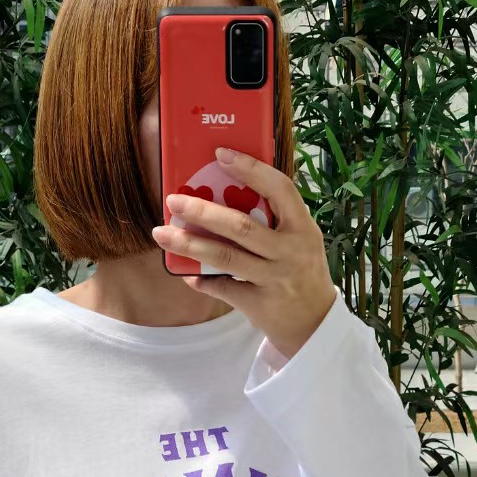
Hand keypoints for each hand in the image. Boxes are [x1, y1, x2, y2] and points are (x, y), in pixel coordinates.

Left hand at [151, 145, 336, 359]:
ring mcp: (275, 279)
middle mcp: (290, 252)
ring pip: (226, 258)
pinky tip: (186, 272)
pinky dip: (201, 279)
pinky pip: (223, 288)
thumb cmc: (300, 269)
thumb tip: (224, 189)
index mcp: (302, 228)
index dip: (251, 169)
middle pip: (241, 226)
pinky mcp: (260, 304)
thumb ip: (273, 218)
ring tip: (162, 234)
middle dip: (203, 212)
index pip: (280, 189)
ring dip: (190, 245)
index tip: (221, 154)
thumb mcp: (300, 239)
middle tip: (174, 201)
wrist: (314, 322)